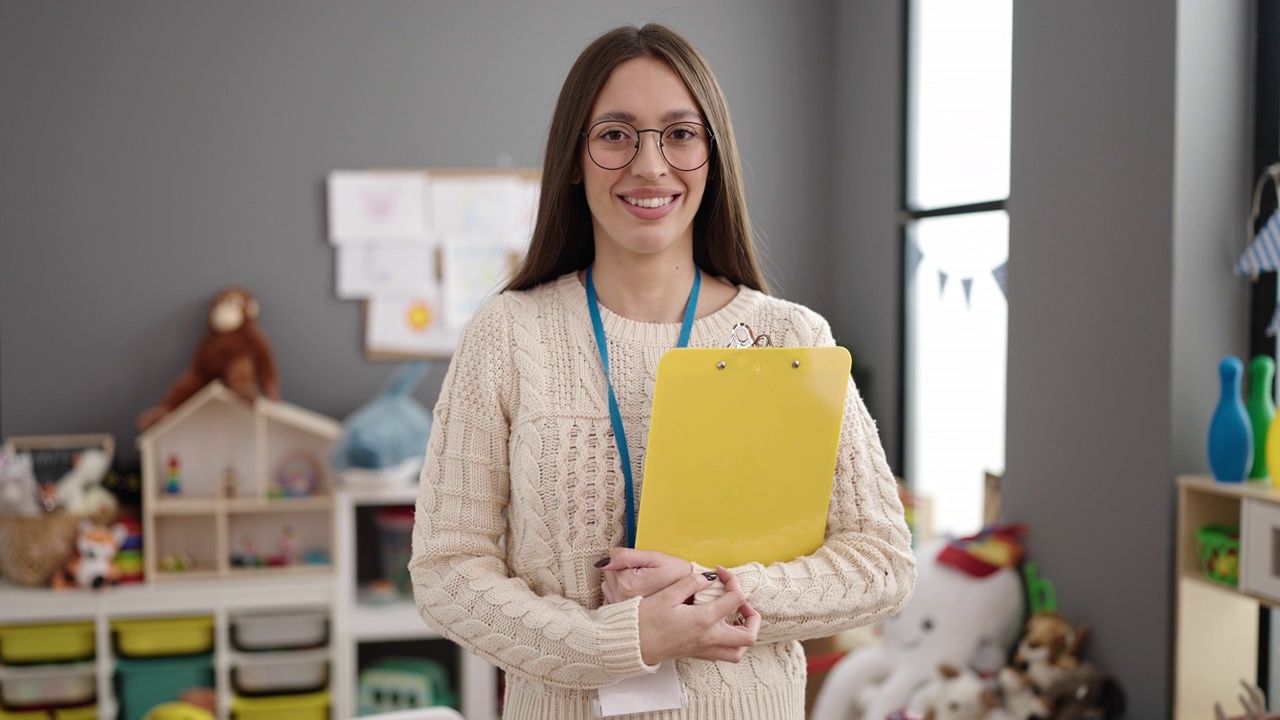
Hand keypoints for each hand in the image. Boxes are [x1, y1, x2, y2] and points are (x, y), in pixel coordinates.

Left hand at [598, 548, 691, 603]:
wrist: (691, 599)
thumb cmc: (676, 577)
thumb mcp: (656, 559)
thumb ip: (627, 556)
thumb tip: (605, 560)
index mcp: (627, 582)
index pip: (612, 562)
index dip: (628, 561)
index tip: (643, 566)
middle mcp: (621, 597)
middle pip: (610, 575)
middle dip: (623, 571)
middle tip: (644, 575)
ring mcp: (622, 608)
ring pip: (610, 587)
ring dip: (621, 584)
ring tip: (641, 585)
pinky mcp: (625, 615)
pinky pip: (612, 600)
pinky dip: (620, 596)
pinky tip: (635, 596)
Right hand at [637, 566, 759, 664]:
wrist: (631, 644)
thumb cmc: (645, 620)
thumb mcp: (667, 595)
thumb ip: (691, 582)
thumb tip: (706, 578)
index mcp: (704, 620)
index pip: (736, 598)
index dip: (732, 580)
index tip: (720, 573)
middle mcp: (709, 638)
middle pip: (749, 635)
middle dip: (752, 616)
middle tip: (739, 602)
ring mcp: (704, 649)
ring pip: (739, 652)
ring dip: (743, 635)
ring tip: (734, 618)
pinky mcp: (697, 654)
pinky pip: (724, 654)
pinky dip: (730, 643)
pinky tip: (719, 627)